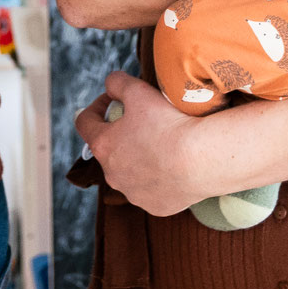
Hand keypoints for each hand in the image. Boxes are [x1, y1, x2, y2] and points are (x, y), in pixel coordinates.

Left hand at [73, 72, 206, 216]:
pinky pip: (153, 189)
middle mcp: (113, 175)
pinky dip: (159, 177)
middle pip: (108, 150)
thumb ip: (117, 82)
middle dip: (120, 134)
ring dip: (139, 158)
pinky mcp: (156, 206)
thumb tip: (111, 84)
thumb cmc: (168, 124)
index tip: (113, 99)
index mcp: (103, 146)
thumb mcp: (139, 91)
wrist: (202, 159)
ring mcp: (134, 193)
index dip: (96, 106)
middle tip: (142, 121)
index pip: (84, 122)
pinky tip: (175, 164)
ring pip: (130, 172)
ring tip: (161, 143)